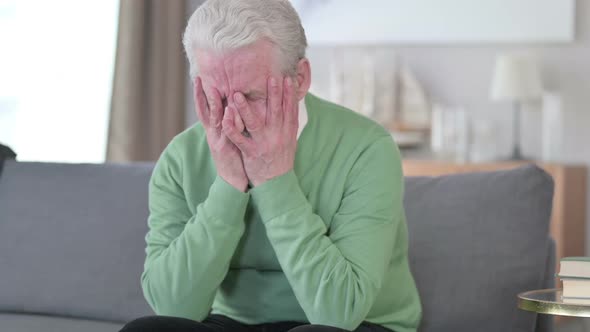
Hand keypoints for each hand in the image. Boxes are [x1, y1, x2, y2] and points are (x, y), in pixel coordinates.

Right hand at [194, 77, 247, 191]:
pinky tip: (230, 110)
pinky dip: (228, 120)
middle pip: (204, 111)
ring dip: (213, 104)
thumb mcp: (228, 137)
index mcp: (213, 130)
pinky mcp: (225, 148)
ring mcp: (217, 140)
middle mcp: (212, 133)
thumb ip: (228, 123)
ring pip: (213, 119)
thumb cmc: (234, 157)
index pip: (204, 108)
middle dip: (200, 95)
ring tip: (213, 89)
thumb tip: (231, 106)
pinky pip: (226, 132)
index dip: (200, 94)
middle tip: (198, 79)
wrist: (233, 181)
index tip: (198, 78)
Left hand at [222, 76, 298, 186]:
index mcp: (287, 132)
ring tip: (237, 94)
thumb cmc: (281, 159)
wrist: (276, 183)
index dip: (290, 94)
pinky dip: (232, 129)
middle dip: (274, 94)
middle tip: (271, 78)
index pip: (290, 110)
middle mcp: (277, 136)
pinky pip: (240, 140)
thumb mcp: (290, 140)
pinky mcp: (252, 153)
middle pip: (275, 112)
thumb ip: (289, 123)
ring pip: (254, 123)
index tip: (288, 79)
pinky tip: (225, 119)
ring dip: (246, 108)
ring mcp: (264, 144)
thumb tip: (292, 104)